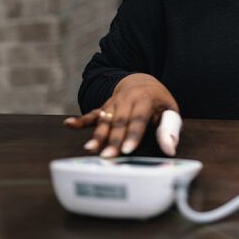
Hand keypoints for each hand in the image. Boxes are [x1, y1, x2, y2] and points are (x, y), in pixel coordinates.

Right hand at [63, 73, 179, 157]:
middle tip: (108, 157)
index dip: (133, 135)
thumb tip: (170, 150)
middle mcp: (128, 98)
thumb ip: (169, 129)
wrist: (142, 82)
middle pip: (120, 121)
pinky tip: (69, 124)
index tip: (127, 150)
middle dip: (113, 140)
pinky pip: (92, 114)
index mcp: (146, 98)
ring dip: (98, 135)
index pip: (139, 119)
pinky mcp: (105, 107)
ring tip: (91, 149)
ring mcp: (114, 102)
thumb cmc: (159, 102)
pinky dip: (80, 120)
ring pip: (105, 120)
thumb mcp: (170, 111)